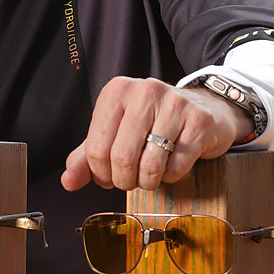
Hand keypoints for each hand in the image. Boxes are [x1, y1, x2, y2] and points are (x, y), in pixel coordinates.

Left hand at [61, 77, 248, 191]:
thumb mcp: (116, 133)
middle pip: (121, 158)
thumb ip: (88, 156)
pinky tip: (173, 163)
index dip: (100, 173)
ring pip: (149, 166)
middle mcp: (145, 91)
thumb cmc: (155, 123)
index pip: (95, 148)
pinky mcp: (199, 122)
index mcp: (117, 91)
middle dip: (124, 181)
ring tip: (151, 174)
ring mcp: (175, 104)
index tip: (109, 175)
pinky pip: (176, 167)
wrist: (205, 110)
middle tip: (131, 179)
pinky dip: (172, 176)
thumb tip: (68, 181)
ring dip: (149, 181)